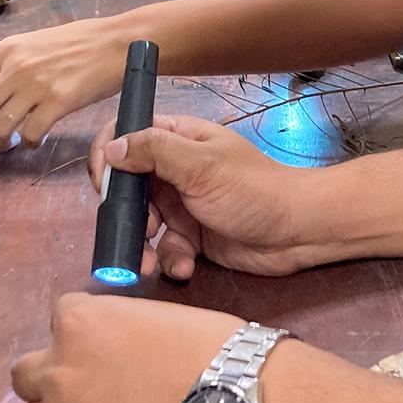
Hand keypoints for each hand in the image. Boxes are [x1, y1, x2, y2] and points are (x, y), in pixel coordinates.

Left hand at [0, 17, 128, 146]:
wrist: (115, 42)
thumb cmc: (78, 42)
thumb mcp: (33, 44)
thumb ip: (9, 65)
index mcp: (5, 51)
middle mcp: (15, 67)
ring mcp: (36, 85)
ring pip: (0, 128)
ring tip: (8, 144)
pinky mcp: (59, 102)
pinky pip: (31, 134)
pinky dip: (29, 143)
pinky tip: (35, 140)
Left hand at [13, 293, 243, 402]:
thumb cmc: (209, 351)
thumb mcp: (151, 316)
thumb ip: (111, 329)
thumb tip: (102, 346)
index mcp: (78, 323)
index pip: (58, 320)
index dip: (83, 336)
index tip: (107, 350)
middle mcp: (58, 372)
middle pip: (24, 375)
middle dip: (52, 378)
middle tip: (89, 389)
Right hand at [87, 113, 324, 277]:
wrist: (298, 232)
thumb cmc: (253, 189)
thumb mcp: (202, 166)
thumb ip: (155, 152)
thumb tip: (111, 148)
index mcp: (178, 139)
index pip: (127, 135)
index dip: (108, 156)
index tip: (104, 184)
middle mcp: (174, 169)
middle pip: (127, 186)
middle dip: (123, 213)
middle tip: (136, 230)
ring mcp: (182, 204)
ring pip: (142, 223)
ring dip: (142, 245)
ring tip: (151, 263)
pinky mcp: (191, 236)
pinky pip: (165, 248)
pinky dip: (170, 260)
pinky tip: (187, 266)